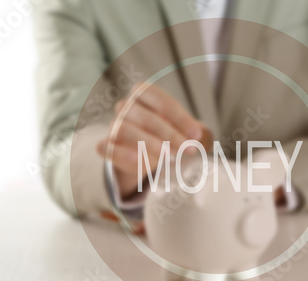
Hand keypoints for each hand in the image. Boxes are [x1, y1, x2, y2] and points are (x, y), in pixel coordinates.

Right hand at [97, 83, 209, 198]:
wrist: (143, 151)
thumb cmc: (165, 133)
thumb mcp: (179, 128)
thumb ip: (189, 130)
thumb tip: (202, 135)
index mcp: (143, 93)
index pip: (160, 101)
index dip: (180, 118)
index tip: (196, 134)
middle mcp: (126, 105)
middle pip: (146, 117)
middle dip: (170, 134)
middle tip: (188, 149)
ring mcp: (114, 125)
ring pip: (126, 130)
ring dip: (151, 144)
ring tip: (170, 156)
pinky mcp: (106, 145)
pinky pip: (107, 147)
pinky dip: (122, 154)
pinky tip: (140, 161)